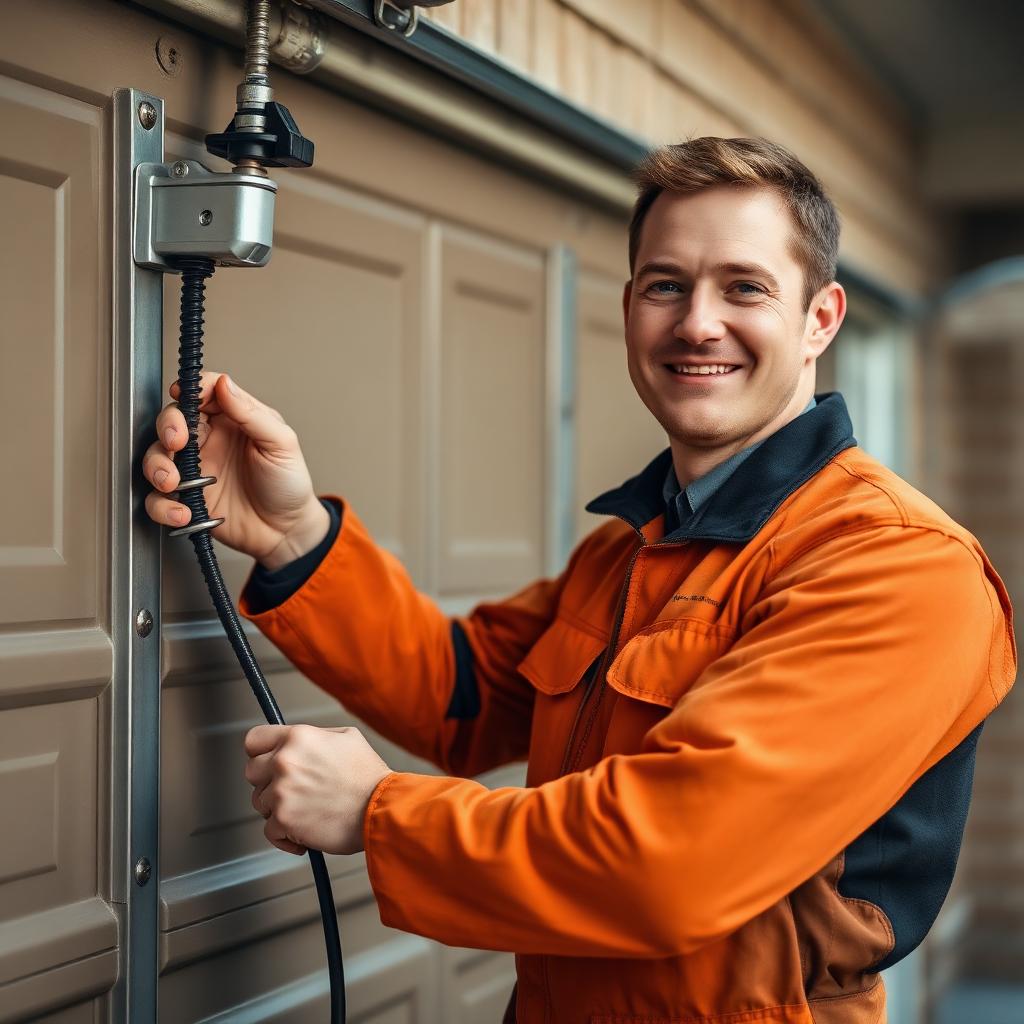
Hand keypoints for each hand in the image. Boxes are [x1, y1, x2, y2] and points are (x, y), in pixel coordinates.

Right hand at [141, 371, 329, 569]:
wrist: (287, 531)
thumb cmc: (289, 485)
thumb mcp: (282, 444)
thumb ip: (252, 414)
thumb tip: (225, 384)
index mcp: (232, 421)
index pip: (203, 393)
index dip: (191, 389)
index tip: (184, 395)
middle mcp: (209, 441)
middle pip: (172, 421)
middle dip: (167, 427)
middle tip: (176, 442)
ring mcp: (195, 470)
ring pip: (157, 457)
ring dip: (157, 467)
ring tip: (173, 482)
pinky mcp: (187, 498)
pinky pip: (160, 498)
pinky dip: (164, 505)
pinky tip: (183, 512)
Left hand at [244, 724, 392, 855]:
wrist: (382, 808)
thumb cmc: (369, 776)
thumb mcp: (348, 736)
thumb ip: (316, 736)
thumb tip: (299, 743)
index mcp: (298, 738)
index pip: (254, 739)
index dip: (260, 751)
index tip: (266, 760)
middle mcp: (285, 762)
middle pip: (251, 771)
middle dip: (267, 781)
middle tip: (290, 789)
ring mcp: (281, 793)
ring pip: (259, 802)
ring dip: (277, 808)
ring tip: (304, 809)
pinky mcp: (284, 821)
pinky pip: (270, 830)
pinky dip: (285, 835)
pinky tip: (304, 830)